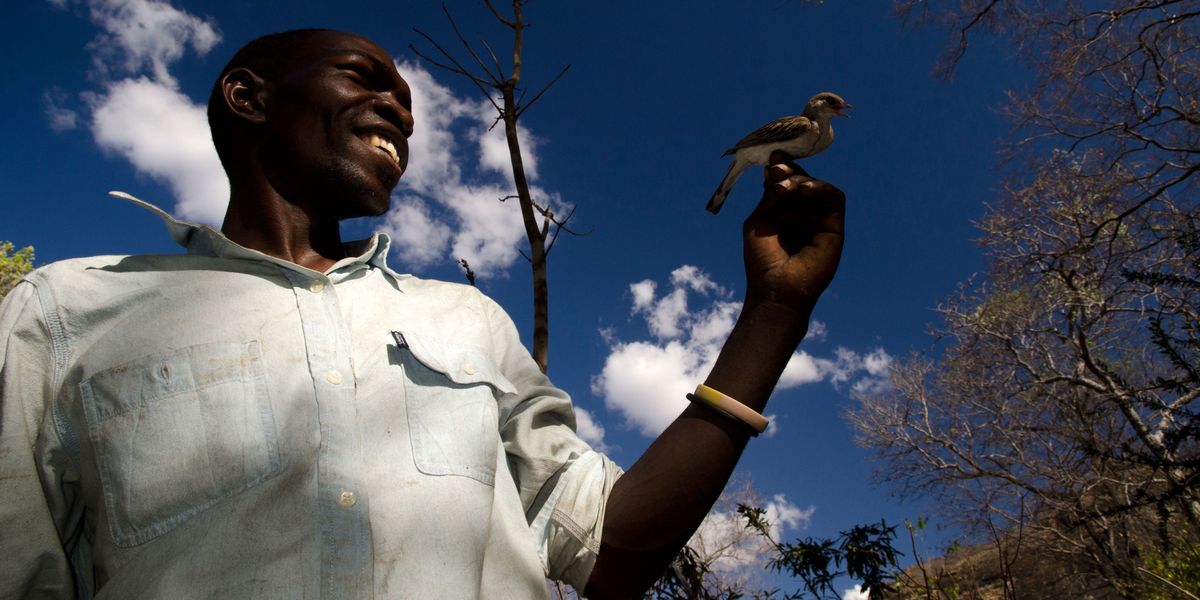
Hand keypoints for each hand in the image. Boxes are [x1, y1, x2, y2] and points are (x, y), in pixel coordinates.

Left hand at [741, 150, 845, 314]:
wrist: (777, 288)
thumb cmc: (763, 259)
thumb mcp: (761, 220)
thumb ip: (770, 195)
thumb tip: (774, 165)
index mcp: (781, 210)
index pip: (784, 180)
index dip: (780, 167)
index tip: (772, 158)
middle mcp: (801, 212)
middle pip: (801, 179)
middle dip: (789, 170)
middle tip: (777, 169)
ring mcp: (818, 218)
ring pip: (817, 186)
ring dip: (802, 179)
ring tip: (785, 187)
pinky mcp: (834, 226)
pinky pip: (834, 198)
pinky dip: (822, 188)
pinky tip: (805, 190)